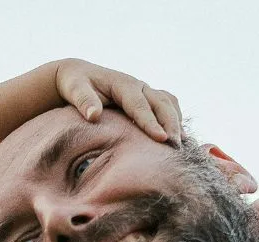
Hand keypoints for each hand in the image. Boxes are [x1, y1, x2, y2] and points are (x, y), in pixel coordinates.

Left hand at [52, 60, 182, 143]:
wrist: (78, 76)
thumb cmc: (76, 84)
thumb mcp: (75, 90)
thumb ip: (84, 101)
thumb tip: (94, 115)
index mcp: (123, 84)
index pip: (140, 105)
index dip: (151, 122)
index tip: (161, 139)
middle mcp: (138, 86)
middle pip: (161, 103)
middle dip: (171, 124)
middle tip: (177, 148)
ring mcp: (145, 91)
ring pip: (168, 104)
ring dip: (177, 122)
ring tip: (183, 145)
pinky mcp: (147, 99)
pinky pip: (167, 107)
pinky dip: (175, 120)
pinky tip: (178, 139)